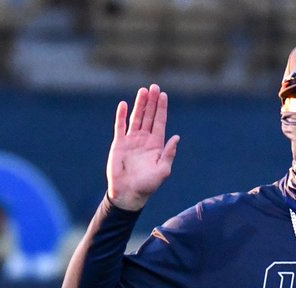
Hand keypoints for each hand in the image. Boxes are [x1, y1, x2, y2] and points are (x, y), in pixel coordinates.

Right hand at [107, 84, 179, 211]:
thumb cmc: (147, 185)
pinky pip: (120, 126)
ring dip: (139, 104)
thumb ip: (169, 153)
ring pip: (136, 118)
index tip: (163, 95)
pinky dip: (121, 115)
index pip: (160, 122)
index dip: (162, 108)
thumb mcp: (163, 170)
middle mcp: (145, 140)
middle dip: (152, 102)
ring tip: (143, 91)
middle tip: (154, 86)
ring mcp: (131, 140)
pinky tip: (124, 104)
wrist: (128, 193)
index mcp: (156, 145)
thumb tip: (177, 137)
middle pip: (149, 116)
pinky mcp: (119, 143)